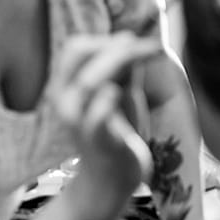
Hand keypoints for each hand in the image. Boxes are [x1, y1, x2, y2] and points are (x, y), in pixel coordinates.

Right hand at [48, 32, 160, 191]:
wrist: (110, 181)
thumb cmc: (115, 134)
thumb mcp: (121, 95)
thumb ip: (124, 70)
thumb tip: (130, 38)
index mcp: (69, 88)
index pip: (76, 47)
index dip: (108, 38)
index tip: (138, 41)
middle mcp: (67, 101)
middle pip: (79, 54)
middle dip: (117, 44)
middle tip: (152, 47)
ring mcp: (79, 122)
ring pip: (88, 81)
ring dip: (119, 61)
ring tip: (150, 55)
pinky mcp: (98, 141)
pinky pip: (97, 117)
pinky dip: (108, 100)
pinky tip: (121, 91)